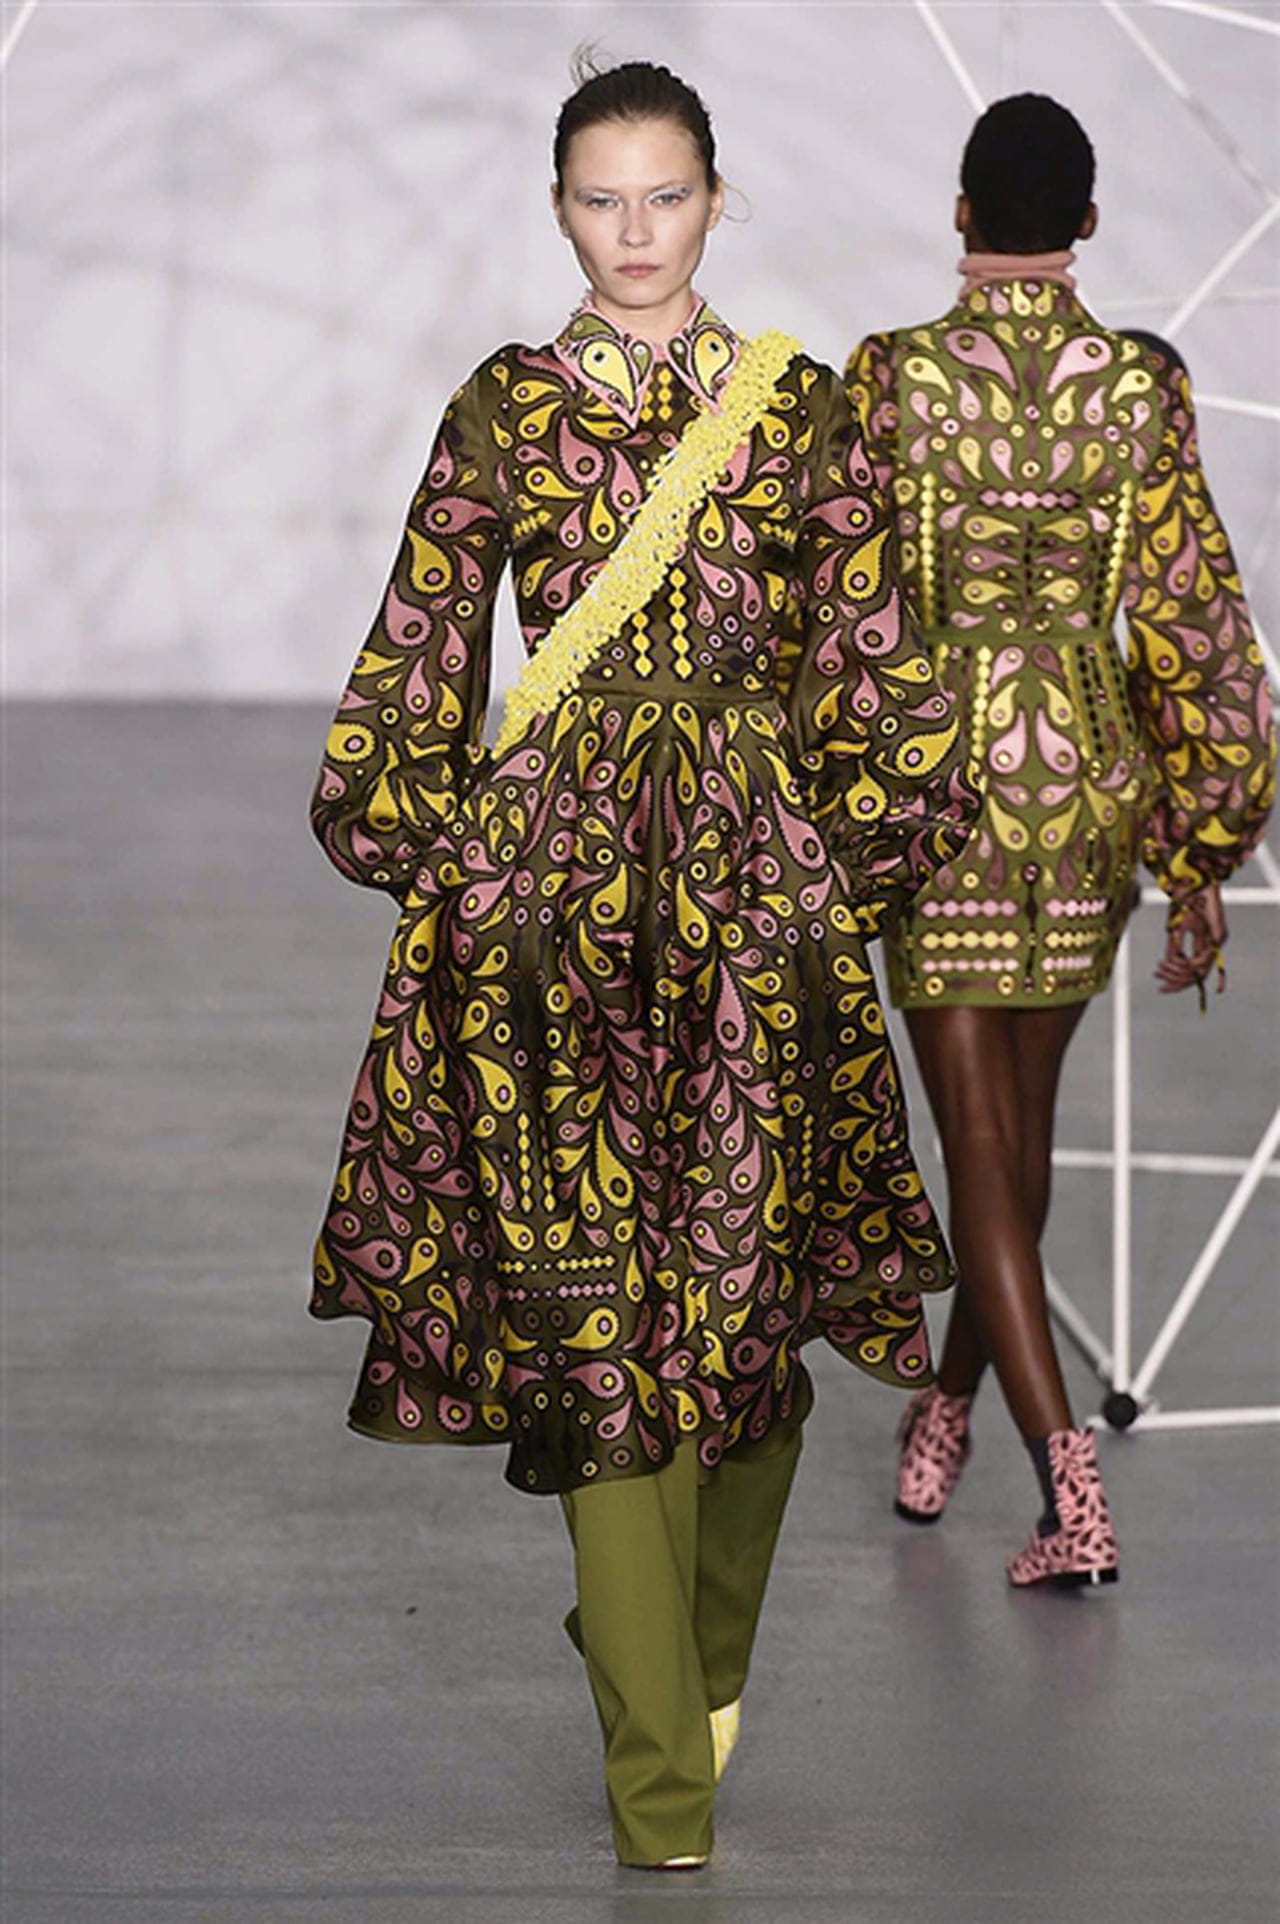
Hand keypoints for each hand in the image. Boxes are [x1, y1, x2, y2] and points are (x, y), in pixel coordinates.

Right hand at [1155, 882, 1226, 1005]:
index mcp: (1204, 943)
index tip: (1161, 988)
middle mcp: (1213, 945)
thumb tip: (1168, 963)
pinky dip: (1187, 963)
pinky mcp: (1219, 935)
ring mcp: (1218, 941)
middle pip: (1198, 975)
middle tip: (1160, 983)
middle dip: (1177, 982)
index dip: (1178, 982)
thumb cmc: (1185, 901)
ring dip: (1178, 972)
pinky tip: (1172, 961)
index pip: (1194, 970)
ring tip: (1161, 966)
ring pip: (1199, 970)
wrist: (1194, 881)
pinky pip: (1203, 958)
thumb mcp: (1176, 929)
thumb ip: (1174, 947)